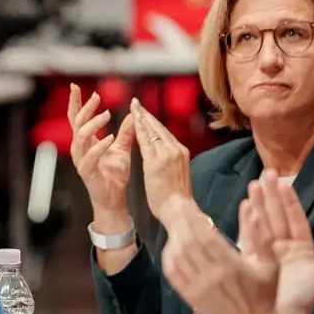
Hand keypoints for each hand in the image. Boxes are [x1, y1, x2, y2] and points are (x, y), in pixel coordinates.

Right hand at [68, 85, 136, 225]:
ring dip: (93, 124)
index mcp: (86, 142)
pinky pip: (90, 156)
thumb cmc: (115, 175)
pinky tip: (109, 137)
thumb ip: (126, 132)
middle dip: (84, 108)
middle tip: (96, 97)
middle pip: (75, 123)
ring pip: (80, 137)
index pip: (77, 118)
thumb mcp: (122, 149)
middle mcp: (80, 149)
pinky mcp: (87, 172)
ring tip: (107, 114)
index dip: (76, 103)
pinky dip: (99, 146)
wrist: (114, 199)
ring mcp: (81, 161)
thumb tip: (134, 114)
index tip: (77, 86)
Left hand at [132, 100, 194, 222]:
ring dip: (142, 118)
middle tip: (136, 103)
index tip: (145, 113)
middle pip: (159, 128)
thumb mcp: (176, 175)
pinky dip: (139, 130)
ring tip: (133, 107)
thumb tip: (162, 158)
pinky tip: (132, 121)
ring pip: (153, 131)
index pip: (165, 133)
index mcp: (181, 153)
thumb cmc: (176, 199)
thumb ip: (169, 163)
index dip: (154, 122)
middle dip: (146, 115)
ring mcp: (167, 155)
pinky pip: (146, 141)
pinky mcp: (157, 162)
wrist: (180, 210)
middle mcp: (176, 150)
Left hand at [160, 195, 280, 313]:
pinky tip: (172, 244)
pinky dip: (169, 256)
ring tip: (173, 219)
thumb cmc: (266, 295)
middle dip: (179, 220)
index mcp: (231, 266)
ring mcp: (198, 288)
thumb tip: (252, 210)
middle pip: (187, 242)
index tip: (184, 201)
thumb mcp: (271, 265)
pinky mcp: (190, 297)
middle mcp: (211, 276)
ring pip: (178, 256)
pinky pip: (173, 273)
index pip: (204, 235)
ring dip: (173, 235)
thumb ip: (260, 238)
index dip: (191, 216)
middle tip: (173, 203)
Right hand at [244, 171, 313, 313]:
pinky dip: (247, 221)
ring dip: (258, 203)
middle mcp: (283, 246)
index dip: (290, 200)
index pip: (295, 217)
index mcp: (302, 246)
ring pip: (263, 222)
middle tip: (265, 175)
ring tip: (252, 185)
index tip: (283, 182)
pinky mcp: (253, 259)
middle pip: (277, 215)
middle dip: (271, 195)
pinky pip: (250, 236)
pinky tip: (245, 207)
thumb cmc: (307, 295)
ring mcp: (267, 252)